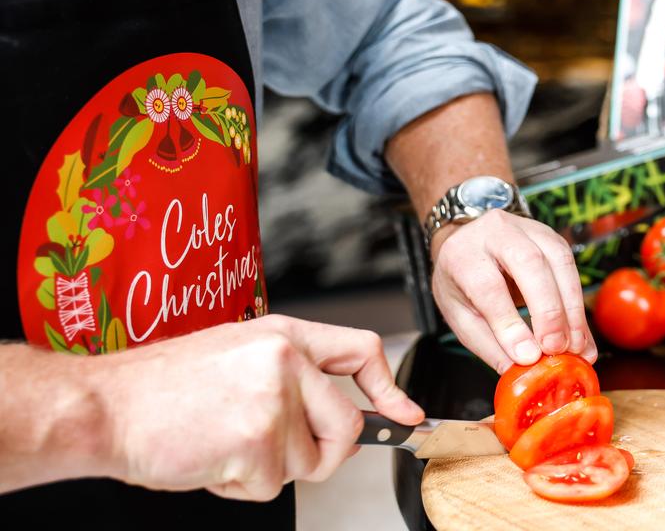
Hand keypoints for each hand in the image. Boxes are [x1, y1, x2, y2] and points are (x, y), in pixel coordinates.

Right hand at [97, 315, 423, 500]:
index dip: (389, 389)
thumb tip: (345, 419)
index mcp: (283, 334)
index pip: (362, 351)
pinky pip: (273, 485)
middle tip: (275, 455)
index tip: (404, 416)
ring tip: (222, 446)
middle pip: (347, 426)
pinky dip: (242, 487)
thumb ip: (291, 379)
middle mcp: (286, 360)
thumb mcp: (235, 357)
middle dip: (322, 455)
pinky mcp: (257, 440)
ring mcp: (274, 399)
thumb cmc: (158, 389)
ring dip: (269, 471)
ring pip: (308, 463)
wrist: (102, 408)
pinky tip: (209, 461)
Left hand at [431, 210, 595, 371]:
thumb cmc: (463, 282)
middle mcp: (496, 232)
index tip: (528, 355)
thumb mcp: (461, 315)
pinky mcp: (553, 237)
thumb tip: (521, 368)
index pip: (488, 285)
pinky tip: (579, 332)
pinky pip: (572, 268)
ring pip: (559, 261)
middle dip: (548, 310)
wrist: (470, 240)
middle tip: (556, 349)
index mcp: (463, 253)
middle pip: (529, 264)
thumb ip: (489, 342)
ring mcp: (529, 229)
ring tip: (574, 346)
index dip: (509, 322)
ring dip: (571, 308)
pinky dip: (578, 304)